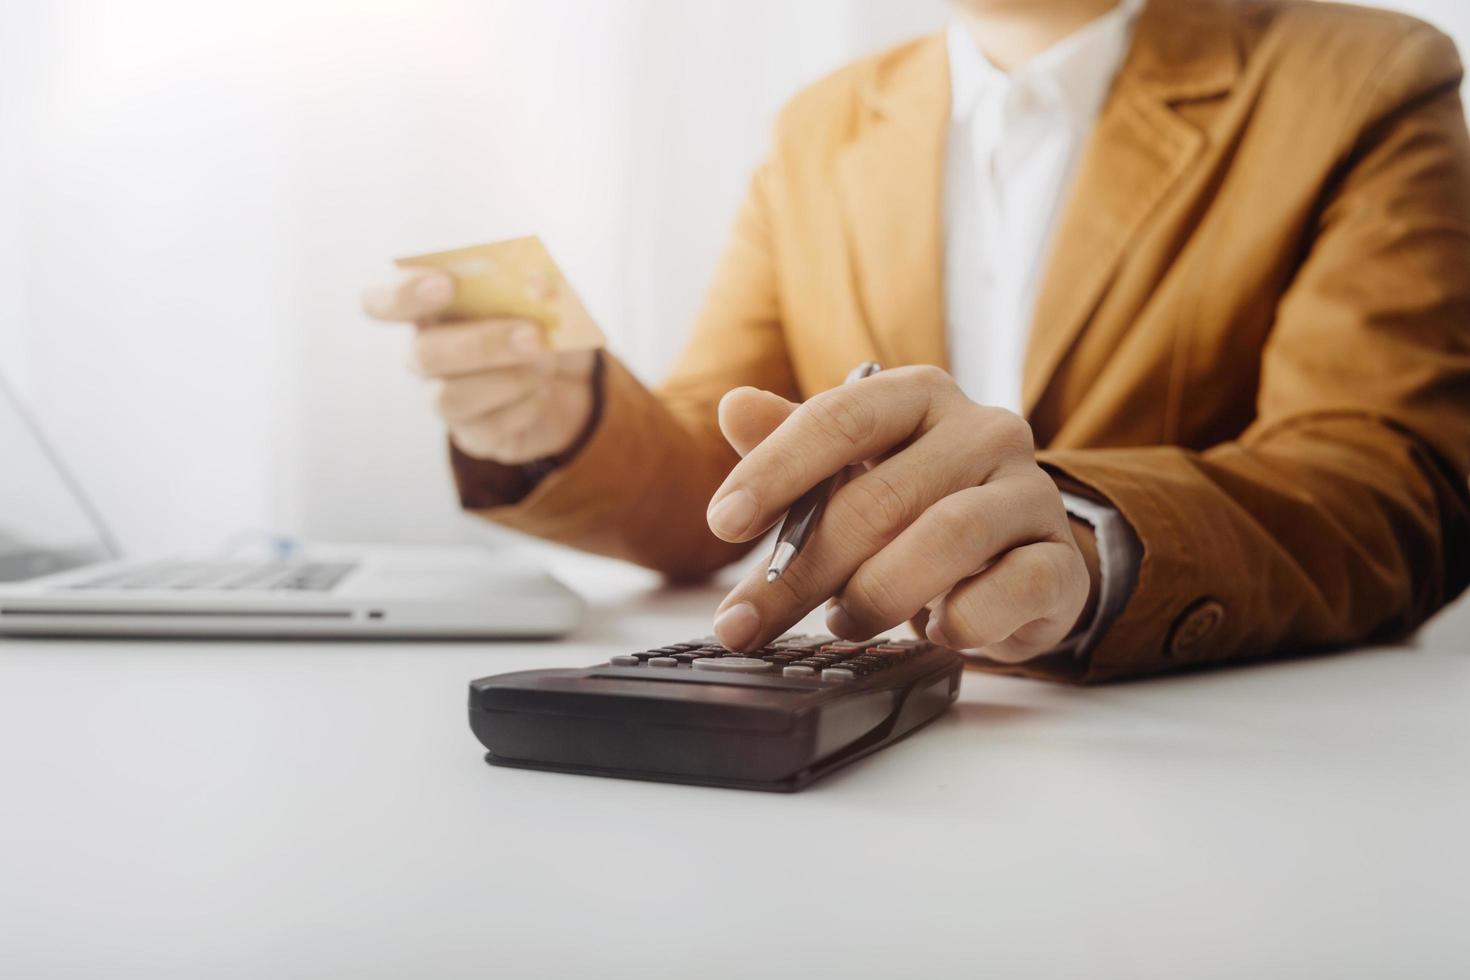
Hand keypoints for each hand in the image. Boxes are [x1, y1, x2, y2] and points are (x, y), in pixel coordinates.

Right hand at [361, 268, 595, 463]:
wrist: (569, 379)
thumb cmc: (542, 323)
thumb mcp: (545, 296)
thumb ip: (535, 283)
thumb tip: (540, 285)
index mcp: (430, 308)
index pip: (381, 302)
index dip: (402, 294)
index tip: (446, 285)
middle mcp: (427, 354)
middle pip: (424, 355)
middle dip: (482, 345)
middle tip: (534, 336)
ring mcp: (444, 398)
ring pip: (448, 399)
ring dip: (506, 381)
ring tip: (546, 366)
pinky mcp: (474, 435)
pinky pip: (487, 430)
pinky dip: (524, 408)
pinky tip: (544, 392)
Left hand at [705, 366, 1099, 661]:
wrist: (1018, 560)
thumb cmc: (918, 510)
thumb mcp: (851, 474)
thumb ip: (793, 446)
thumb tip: (733, 407)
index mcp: (921, 396)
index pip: (841, 418)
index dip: (777, 470)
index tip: (724, 521)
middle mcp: (984, 431)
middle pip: (880, 497)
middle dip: (800, 569)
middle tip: (746, 621)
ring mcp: (1031, 494)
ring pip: (946, 540)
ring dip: (877, 595)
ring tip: (844, 620)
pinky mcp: (1062, 562)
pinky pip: (1009, 592)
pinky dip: (959, 621)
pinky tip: (935, 630)